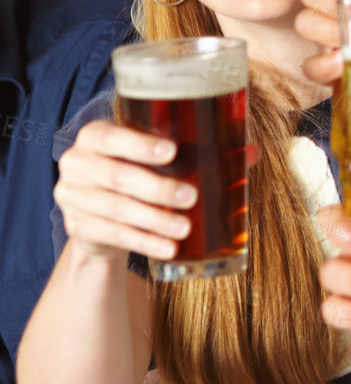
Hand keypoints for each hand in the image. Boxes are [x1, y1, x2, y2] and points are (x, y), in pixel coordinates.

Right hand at [54, 120, 195, 262]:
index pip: (112, 137)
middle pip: (117, 176)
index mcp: (94, 135)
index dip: (141, 145)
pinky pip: (112, 234)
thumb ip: (188, 149)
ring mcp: (71, 195)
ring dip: (154, 220)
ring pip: (117, 209)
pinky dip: (144, 242)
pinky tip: (167, 247)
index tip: (173, 152)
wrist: (101, 211)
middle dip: (157, 188)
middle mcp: (76, 162)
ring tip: (184, 227)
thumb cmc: (135, 170)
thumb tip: (245, 150)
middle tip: (191, 197)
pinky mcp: (75, 225)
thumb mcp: (150, 155)